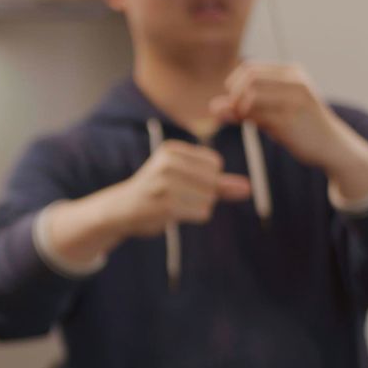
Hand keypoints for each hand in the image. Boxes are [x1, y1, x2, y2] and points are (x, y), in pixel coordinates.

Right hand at [112, 140, 253, 237]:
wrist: (120, 211)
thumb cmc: (155, 193)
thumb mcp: (184, 180)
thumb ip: (218, 183)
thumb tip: (247, 187)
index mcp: (171, 150)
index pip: (215, 164)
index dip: (206, 180)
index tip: (181, 183)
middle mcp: (168, 163)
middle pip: (214, 182)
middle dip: (203, 195)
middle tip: (176, 197)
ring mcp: (165, 184)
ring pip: (209, 199)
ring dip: (196, 208)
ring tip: (172, 205)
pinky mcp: (166, 205)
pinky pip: (202, 213)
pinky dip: (192, 217)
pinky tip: (171, 214)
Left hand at [209, 62, 367, 196]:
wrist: (332, 146)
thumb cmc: (299, 127)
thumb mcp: (272, 112)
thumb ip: (244, 107)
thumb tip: (213, 107)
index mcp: (292, 73)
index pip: (249, 68)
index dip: (233, 85)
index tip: (235, 103)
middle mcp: (295, 81)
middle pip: (248, 78)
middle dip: (234, 96)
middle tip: (236, 113)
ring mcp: (294, 99)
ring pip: (251, 95)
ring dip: (240, 109)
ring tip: (245, 120)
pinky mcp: (291, 119)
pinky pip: (258, 115)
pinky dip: (249, 121)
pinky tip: (257, 128)